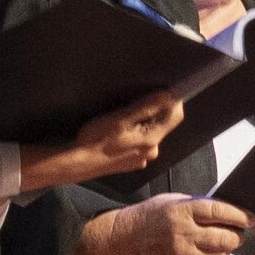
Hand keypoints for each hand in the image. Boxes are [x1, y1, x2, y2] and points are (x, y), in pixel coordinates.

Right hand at [19, 89, 185, 195]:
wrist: (78, 163)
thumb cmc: (96, 139)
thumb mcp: (120, 119)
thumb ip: (146, 108)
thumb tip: (168, 96)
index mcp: (152, 139)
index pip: (175, 116)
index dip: (172, 102)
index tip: (161, 91)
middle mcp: (152, 151)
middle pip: (163, 125)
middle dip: (154, 112)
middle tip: (133, 104)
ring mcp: (142, 159)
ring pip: (150, 134)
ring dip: (142, 124)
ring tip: (122, 119)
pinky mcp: (132, 163)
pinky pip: (140, 144)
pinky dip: (135, 135)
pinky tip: (118, 134)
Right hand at [78, 194, 247, 254]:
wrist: (124, 241)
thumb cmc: (148, 217)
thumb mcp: (172, 201)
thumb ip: (197, 206)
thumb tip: (224, 211)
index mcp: (183, 211)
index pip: (220, 212)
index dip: (239, 216)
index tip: (250, 219)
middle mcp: (185, 234)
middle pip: (225, 238)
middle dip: (236, 235)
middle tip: (237, 232)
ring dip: (225, 248)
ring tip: (219, 241)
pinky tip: (204, 251)